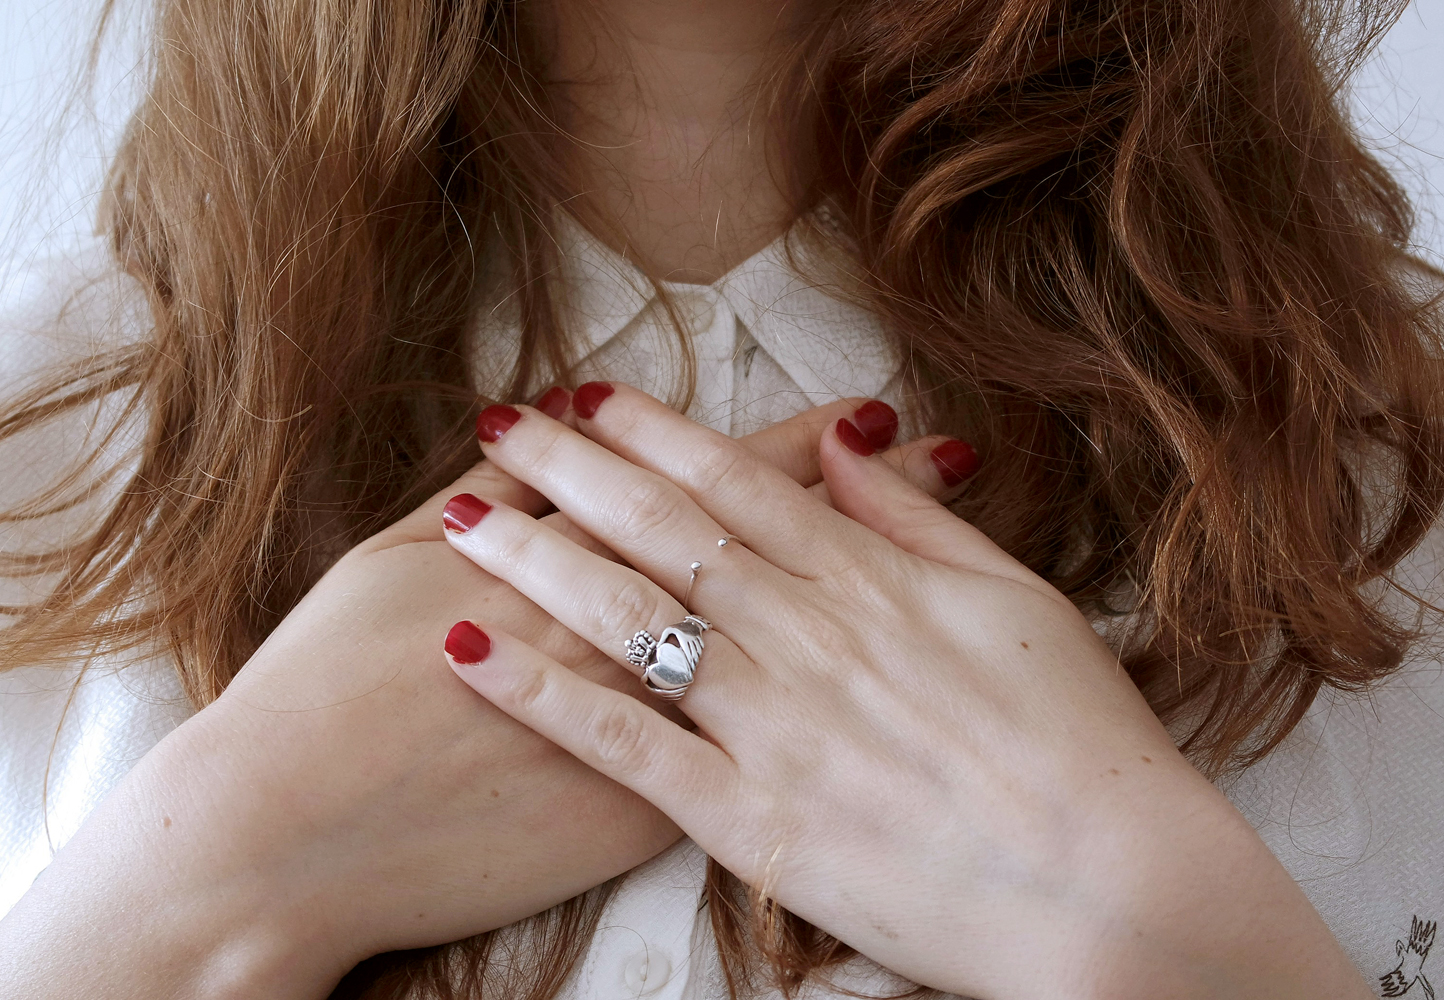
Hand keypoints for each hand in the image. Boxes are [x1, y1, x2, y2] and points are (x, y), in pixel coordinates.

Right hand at [0, 392, 961, 999]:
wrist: (286, 834)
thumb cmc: (322, 686)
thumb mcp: (391, 559)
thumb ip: (484, 495)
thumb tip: (543, 430)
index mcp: (573, 553)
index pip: (713, 482)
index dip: (799, 442)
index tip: (874, 410)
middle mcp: (627, 631)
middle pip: (768, 549)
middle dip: (860, 498)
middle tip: (936, 452)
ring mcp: (643, 726)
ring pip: (778, 645)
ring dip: (861, 592)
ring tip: (925, 563)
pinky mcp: (639, 813)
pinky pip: (743, 753)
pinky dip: (813, 709)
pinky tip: (866, 692)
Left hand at [440, 382, 1373, 999]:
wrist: (1113, 892)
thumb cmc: (1082, 744)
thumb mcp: (1019, 601)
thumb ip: (921, 521)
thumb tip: (854, 440)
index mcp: (872, 580)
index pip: (737, 482)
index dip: (653, 430)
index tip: (588, 394)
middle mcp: (809, 636)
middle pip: (664, 530)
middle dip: (572, 469)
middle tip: (498, 425)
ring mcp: (774, 725)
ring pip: (630, 618)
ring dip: (535, 558)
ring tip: (459, 514)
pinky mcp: (751, 819)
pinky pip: (626, 746)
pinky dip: (541, 697)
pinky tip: (469, 654)